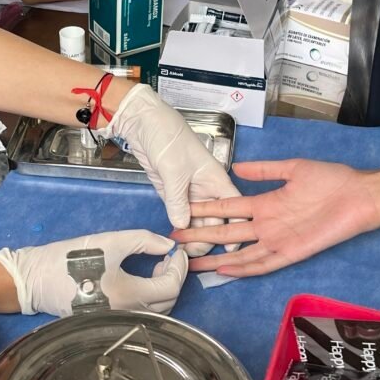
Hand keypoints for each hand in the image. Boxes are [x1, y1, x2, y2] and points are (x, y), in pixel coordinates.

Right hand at [0, 230, 187, 316]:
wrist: (36, 279)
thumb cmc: (71, 258)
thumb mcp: (111, 241)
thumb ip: (145, 240)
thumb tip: (169, 245)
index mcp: (130, 295)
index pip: (171, 286)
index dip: (179, 267)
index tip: (177, 251)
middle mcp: (128, 314)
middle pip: (168, 302)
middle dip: (173, 277)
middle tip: (166, 257)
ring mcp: (119, 321)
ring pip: (156, 310)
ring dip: (161, 289)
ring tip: (153, 267)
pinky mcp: (110, 321)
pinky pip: (141, 313)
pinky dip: (148, 297)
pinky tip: (138, 279)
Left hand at [104, 84, 241, 255]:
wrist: (143, 124)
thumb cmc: (167, 139)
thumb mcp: (174, 170)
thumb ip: (178, 200)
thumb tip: (182, 225)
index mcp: (216, 179)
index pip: (234, 207)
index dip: (236, 227)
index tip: (230, 249)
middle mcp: (206, 189)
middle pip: (215, 220)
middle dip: (208, 238)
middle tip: (193, 255)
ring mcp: (189, 193)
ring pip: (198, 221)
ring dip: (193, 236)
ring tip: (183, 253)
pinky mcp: (172, 195)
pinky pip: (180, 216)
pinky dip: (179, 229)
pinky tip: (176, 242)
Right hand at [171, 160, 379, 276]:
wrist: (360, 196)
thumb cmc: (331, 181)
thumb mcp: (293, 169)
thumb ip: (265, 170)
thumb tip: (237, 168)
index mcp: (265, 204)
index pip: (227, 209)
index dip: (205, 211)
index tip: (183, 212)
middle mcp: (266, 225)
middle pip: (226, 234)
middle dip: (200, 238)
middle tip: (175, 242)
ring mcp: (277, 241)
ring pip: (239, 253)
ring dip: (216, 258)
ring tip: (192, 262)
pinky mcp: (292, 253)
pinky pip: (264, 263)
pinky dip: (244, 268)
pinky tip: (225, 270)